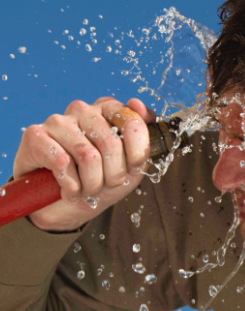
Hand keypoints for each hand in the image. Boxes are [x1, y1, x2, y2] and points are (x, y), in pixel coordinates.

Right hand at [13, 97, 156, 231]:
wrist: (67, 206)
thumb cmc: (101, 180)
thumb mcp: (133, 164)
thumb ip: (143, 138)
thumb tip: (137, 104)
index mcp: (108, 110)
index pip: (132, 122)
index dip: (137, 154)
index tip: (133, 169)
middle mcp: (83, 109)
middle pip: (111, 144)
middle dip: (114, 175)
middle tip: (106, 186)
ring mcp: (57, 120)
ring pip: (88, 156)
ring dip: (93, 184)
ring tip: (88, 191)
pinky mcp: (35, 135)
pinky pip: (62, 163)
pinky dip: (71, 187)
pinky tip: (69, 191)